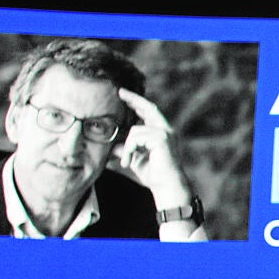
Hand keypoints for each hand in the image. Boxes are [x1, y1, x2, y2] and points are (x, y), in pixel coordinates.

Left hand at [115, 88, 192, 207]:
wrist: (167, 187)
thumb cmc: (154, 175)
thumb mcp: (135, 159)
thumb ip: (125, 149)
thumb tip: (111, 143)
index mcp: (161, 133)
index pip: (149, 112)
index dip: (137, 103)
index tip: (124, 95)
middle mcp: (166, 130)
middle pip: (148, 108)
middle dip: (133, 99)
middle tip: (119, 92)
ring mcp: (165, 133)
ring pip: (135, 131)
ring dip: (126, 147)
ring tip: (125, 162)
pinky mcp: (162, 139)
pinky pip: (136, 138)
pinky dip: (129, 150)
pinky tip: (128, 162)